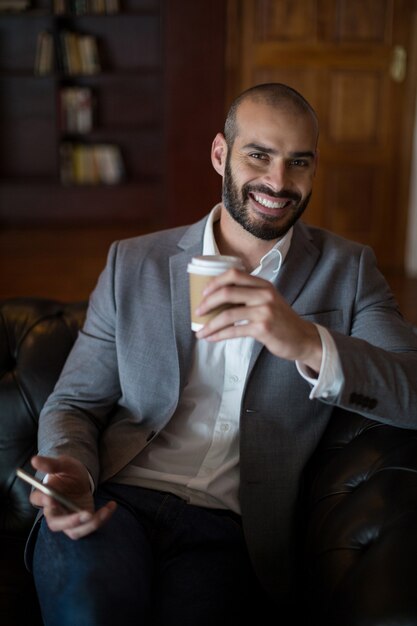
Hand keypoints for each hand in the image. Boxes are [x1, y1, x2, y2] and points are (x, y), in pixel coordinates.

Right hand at [30, 455, 116, 539]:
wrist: (80, 478)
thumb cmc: (68, 472)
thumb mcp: (63, 464)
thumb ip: (51, 464)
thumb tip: (35, 460)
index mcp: (45, 495)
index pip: (38, 500)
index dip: (43, 500)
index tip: (51, 497)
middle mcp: (54, 512)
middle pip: (55, 524)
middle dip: (69, 522)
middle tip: (85, 514)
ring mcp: (68, 520)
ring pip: (74, 532)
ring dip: (89, 525)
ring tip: (104, 511)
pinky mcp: (81, 523)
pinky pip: (90, 527)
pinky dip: (102, 519)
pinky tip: (111, 506)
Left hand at [195, 268, 321, 372]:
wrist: (302, 338)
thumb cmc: (280, 320)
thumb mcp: (268, 300)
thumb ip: (249, 295)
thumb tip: (217, 299)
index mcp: (263, 284)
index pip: (234, 274)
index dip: (215, 281)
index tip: (203, 292)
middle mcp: (264, 294)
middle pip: (227, 292)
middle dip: (207, 302)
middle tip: (197, 311)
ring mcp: (264, 311)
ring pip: (228, 314)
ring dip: (210, 324)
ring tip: (200, 331)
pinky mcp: (263, 328)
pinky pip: (234, 330)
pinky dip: (219, 335)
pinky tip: (211, 338)